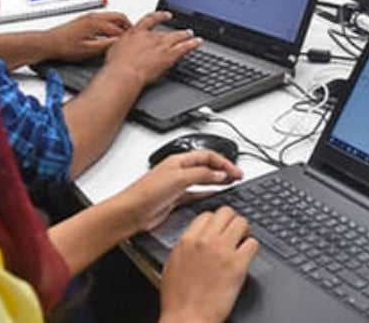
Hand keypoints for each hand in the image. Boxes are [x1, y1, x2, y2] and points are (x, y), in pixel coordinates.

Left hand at [43, 12, 131, 61]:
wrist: (48, 43)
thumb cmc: (64, 46)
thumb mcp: (88, 50)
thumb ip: (106, 46)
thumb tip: (119, 45)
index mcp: (96, 23)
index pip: (119, 28)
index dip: (128, 36)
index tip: (134, 42)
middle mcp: (93, 17)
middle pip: (118, 16)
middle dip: (128, 25)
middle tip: (134, 34)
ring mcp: (88, 17)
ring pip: (111, 16)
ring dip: (120, 23)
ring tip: (124, 34)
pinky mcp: (84, 19)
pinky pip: (104, 18)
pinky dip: (112, 23)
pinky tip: (110, 32)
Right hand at [102, 11, 201, 85]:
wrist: (124, 73)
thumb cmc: (116, 64)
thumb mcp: (113, 49)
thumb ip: (120, 45)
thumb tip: (119, 47)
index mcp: (136, 33)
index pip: (150, 19)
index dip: (159, 16)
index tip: (165, 14)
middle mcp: (151, 37)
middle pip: (166, 31)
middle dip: (175, 30)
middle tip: (182, 29)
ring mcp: (161, 45)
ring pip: (177, 37)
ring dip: (185, 35)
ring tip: (191, 34)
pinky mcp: (169, 55)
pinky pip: (185, 47)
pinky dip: (193, 44)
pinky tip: (198, 42)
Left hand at [116, 150, 242, 232]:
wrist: (130, 213)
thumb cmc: (146, 193)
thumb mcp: (179, 179)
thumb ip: (202, 175)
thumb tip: (220, 174)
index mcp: (179, 160)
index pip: (207, 155)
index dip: (224, 162)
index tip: (235, 171)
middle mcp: (178, 171)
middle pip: (206, 166)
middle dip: (223, 169)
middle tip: (237, 175)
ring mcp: (177, 185)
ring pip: (203, 179)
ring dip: (218, 180)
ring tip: (231, 182)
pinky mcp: (175, 199)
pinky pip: (197, 193)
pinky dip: (208, 193)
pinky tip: (215, 194)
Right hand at [160, 206, 257, 322]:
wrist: (188, 318)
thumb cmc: (178, 299)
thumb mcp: (173, 264)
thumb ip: (186, 246)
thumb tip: (196, 238)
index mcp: (187, 240)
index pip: (208, 214)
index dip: (216, 222)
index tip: (220, 229)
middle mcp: (206, 241)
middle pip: (227, 212)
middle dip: (232, 221)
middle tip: (235, 233)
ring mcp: (222, 251)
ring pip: (242, 222)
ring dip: (244, 232)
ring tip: (242, 243)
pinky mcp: (238, 264)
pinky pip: (253, 243)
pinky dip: (252, 248)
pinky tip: (246, 257)